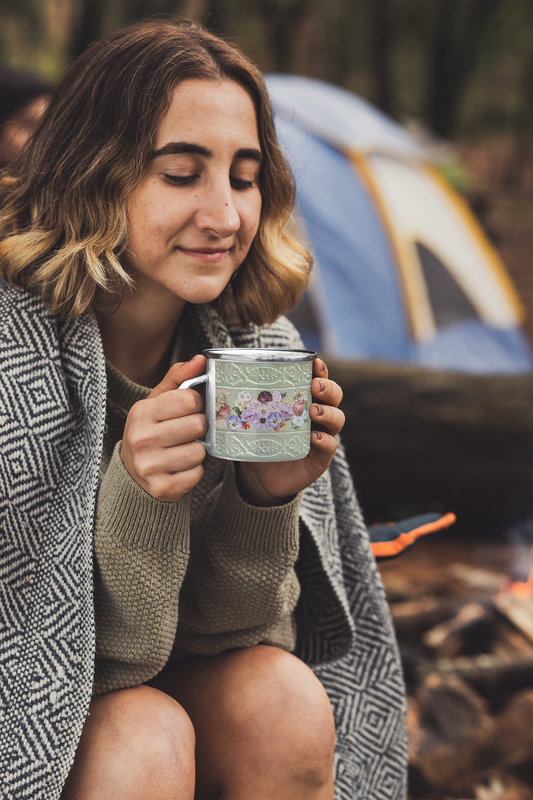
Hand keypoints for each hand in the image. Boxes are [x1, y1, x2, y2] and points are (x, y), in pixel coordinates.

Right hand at [120, 355, 207, 501]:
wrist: (134, 474)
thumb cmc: (152, 430)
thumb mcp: (158, 401)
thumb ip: (179, 378)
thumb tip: (201, 359)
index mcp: (141, 412)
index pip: (190, 399)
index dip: (197, 404)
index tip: (190, 410)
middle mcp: (142, 439)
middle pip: (198, 425)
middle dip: (199, 428)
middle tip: (187, 432)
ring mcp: (150, 466)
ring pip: (199, 452)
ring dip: (197, 451)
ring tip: (182, 450)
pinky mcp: (162, 488)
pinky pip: (197, 474)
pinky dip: (194, 472)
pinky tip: (180, 468)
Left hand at [236, 358, 343, 505]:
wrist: (258, 477)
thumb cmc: (256, 440)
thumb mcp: (249, 416)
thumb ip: (237, 395)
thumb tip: (205, 365)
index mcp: (301, 399)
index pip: (318, 379)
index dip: (320, 369)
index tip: (314, 363)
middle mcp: (316, 415)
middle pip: (333, 396)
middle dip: (328, 388)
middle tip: (314, 387)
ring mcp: (321, 435)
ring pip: (337, 419)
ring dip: (328, 412)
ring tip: (314, 412)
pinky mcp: (320, 458)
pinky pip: (330, 446)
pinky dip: (326, 441)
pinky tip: (315, 438)